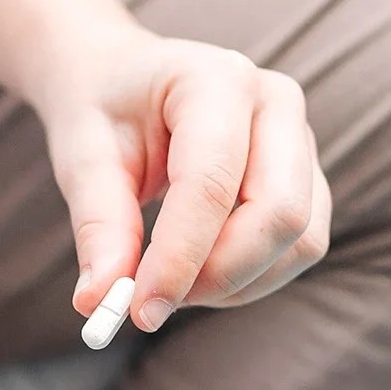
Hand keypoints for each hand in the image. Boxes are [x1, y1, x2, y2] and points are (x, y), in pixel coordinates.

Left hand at [31, 25, 331, 331]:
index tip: (139, 310)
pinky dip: (250, 279)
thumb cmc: (103, 111)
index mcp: (216, 79)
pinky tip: (199, 270)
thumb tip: (98, 300)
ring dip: (234, 284)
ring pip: (300, 241)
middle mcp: (276, 103)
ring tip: (168, 279)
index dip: (179, 257)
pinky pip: (300, 249)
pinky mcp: (308, 179)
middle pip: (279, 214)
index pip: (210, 184)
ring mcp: (302, 141)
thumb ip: (98, 226)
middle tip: (152, 303)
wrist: (126, 79)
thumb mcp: (82, 157)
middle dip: (217, 276)